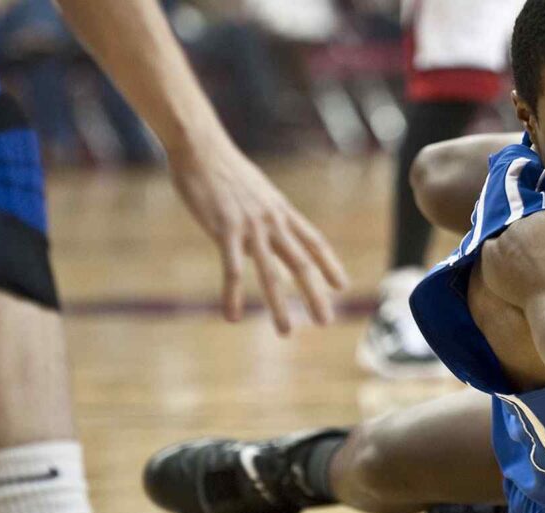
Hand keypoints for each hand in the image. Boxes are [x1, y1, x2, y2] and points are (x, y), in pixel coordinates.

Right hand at [168, 140, 348, 334]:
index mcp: (282, 212)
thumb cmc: (225, 168)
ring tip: (285, 332)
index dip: (330, 265)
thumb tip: (271, 227)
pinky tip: (232, 316)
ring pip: (270, 273)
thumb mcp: (256, 190)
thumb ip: (266, 212)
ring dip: (279, 305)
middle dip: (315, 295)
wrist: (201, 147)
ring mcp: (250, 227)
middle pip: (301, 264)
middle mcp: (272, 222)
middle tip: (326, 322)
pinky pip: (230, 269)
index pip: (314, 242)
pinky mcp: (224, 230)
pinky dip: (232, 295)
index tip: (342, 286)